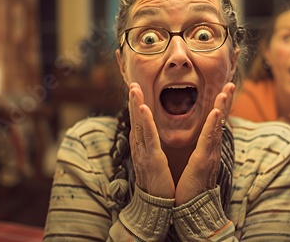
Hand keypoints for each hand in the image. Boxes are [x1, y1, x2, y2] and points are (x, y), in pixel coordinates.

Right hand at [128, 83, 174, 197]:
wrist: (156, 207)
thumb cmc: (158, 185)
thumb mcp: (153, 162)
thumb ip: (149, 148)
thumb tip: (146, 136)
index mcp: (142, 148)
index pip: (138, 123)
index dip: (135, 106)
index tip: (135, 90)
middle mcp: (140, 148)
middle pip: (135, 120)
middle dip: (132, 101)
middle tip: (131, 83)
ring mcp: (144, 153)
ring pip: (139, 124)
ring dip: (136, 105)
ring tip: (134, 89)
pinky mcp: (152, 159)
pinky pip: (148, 137)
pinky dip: (145, 121)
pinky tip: (143, 108)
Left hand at [175, 82, 235, 205]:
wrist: (193, 208)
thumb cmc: (192, 187)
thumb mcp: (197, 164)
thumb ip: (201, 151)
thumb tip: (203, 141)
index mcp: (208, 148)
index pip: (215, 123)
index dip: (221, 106)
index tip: (224, 90)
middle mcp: (212, 149)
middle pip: (221, 120)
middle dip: (226, 102)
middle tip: (230, 83)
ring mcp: (210, 154)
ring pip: (217, 126)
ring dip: (222, 107)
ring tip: (226, 91)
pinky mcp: (204, 160)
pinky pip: (208, 139)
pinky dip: (212, 125)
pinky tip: (216, 112)